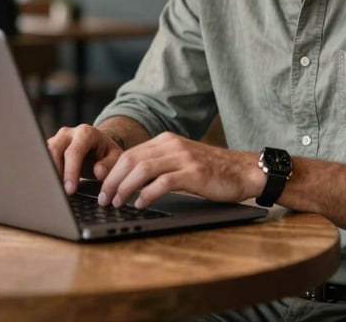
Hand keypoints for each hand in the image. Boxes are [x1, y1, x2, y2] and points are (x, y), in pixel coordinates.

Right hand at [46, 124, 123, 193]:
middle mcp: (68, 133)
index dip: (71, 172)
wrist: (97, 146)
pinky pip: (41, 159)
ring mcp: (56, 139)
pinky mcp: (48, 148)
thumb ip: (109, 164)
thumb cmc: (105, 154)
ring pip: (44, 153)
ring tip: (51, 191)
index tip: (70, 190)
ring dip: (46, 173)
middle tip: (57, 192)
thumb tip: (98, 172)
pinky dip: (43, 173)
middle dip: (54, 172)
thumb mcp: (115, 157)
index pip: (74, 152)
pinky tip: (47, 186)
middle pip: (54, 149)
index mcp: (86, 133)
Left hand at [97, 131, 264, 208]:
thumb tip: (130, 182)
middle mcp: (172, 145)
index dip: (112, 172)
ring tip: (117, 203)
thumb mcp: (182, 162)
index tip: (102, 189)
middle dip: (112, 180)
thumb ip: (160, 165)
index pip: (130, 154)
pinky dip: (147, 194)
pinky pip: (163, 182)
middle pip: (131, 159)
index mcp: (167, 140)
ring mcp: (183, 157)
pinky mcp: (193, 172)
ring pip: (142, 169)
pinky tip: (141, 204)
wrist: (243, 171)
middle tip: (104, 199)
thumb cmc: (212, 171)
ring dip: (125, 188)